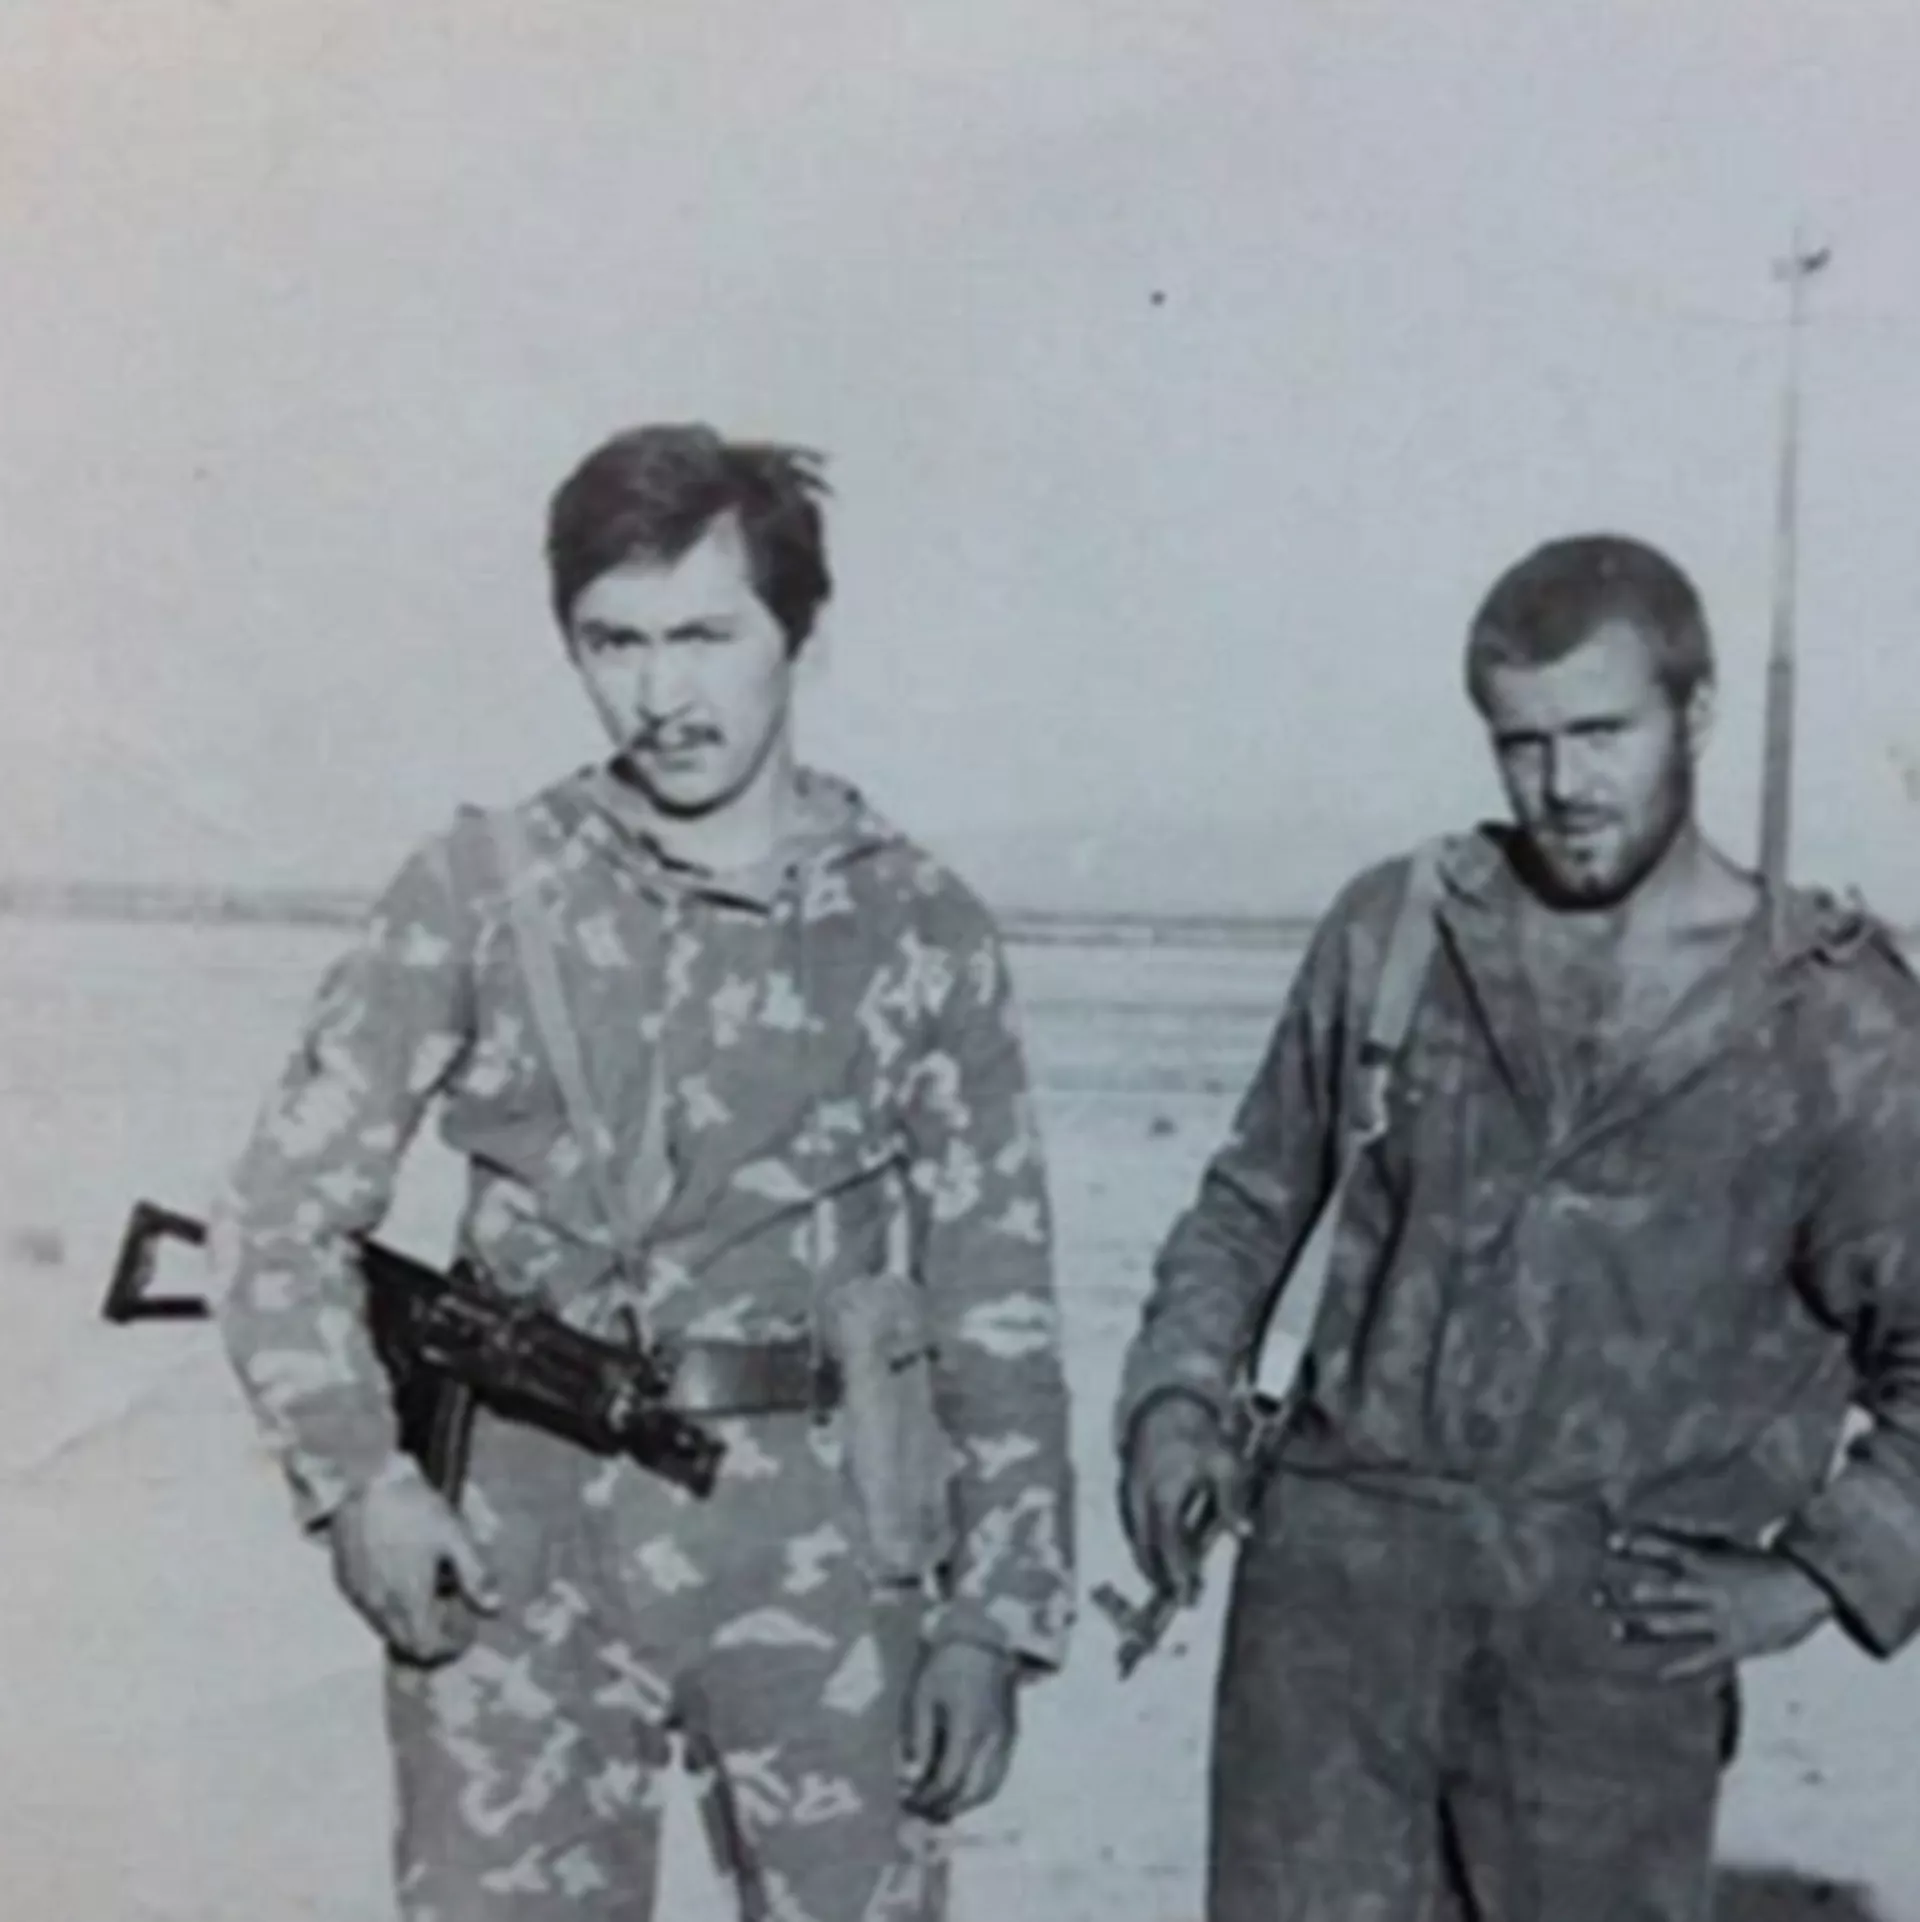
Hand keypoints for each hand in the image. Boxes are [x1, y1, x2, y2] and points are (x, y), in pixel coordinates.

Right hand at [329, 1459, 500, 1665]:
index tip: (462, 1624)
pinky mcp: (344, 1581)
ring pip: (385, 1628)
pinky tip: (400, 1576)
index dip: (448, 1645)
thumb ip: (476, 1576)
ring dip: (408, 1621)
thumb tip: (494, 1608)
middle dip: (429, 1635)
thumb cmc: (415, 1508)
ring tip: (426, 1587)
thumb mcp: (455, 1537)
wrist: (364, 1483)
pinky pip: (368, 1608)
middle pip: (405, 1643)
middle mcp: (379, 1608)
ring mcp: (358, 1597)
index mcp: (408, 1602)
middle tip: (448, 1606)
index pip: (426, 1650)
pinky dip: (388, 1605)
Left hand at [900, 1638, 1020, 1823]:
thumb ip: (918, 1742)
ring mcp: (1006, 1739)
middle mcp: (993, 1740)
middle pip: (972, 1792)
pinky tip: (959, 1787)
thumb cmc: (944, 1666)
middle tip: (922, 1810)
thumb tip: (911, 1781)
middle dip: (946, 1806)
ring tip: (938, 1803)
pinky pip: (998, 1774)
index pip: (949, 1780)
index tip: (909, 1801)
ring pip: (990, 1788)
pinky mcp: (1011, 1736)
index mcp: (968, 1728)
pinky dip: (979, 1790)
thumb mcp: (921, 1698)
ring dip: (964, 1803)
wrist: (980, 1640)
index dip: (928, 1797)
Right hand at [1120, 1394, 1246, 1606]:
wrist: (1168, 1404)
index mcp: (1164, 1493)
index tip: (1187, 1594)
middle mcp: (1141, 1497)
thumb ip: (1232, 1502)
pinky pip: (1131, 1525)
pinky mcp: (1125, 1488)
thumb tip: (1244, 1536)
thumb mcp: (1226, 1466)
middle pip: (1145, 1548)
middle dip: (1161, 1576)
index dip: (1176, 1572)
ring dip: (1151, 1563)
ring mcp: (1129, 1492)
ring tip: (1173, 1583)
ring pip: (1135, 1538)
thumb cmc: (1201, 1436)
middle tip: (1183, 1598)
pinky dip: (1144, 1544)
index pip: (1167, 1543)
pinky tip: (1159, 1555)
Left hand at [1600, 1531, 1832, 1679]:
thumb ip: (1689, 1534)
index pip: (1661, 1549)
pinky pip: (1702, 1659)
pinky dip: (1680, 1669)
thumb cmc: (1766, 1562)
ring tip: (1612, 1629)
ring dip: (1639, 1627)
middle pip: (1656, 1590)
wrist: (1809, 1588)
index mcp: (1705, 1562)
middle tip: (1593, 1595)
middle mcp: (1704, 1589)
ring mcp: (1717, 1618)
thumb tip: (1655, 1521)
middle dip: (1623, 1593)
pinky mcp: (1734, 1644)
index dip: (1635, 1545)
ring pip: (1670, 1624)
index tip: (1609, 1543)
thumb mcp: (1725, 1541)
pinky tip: (1659, 1676)